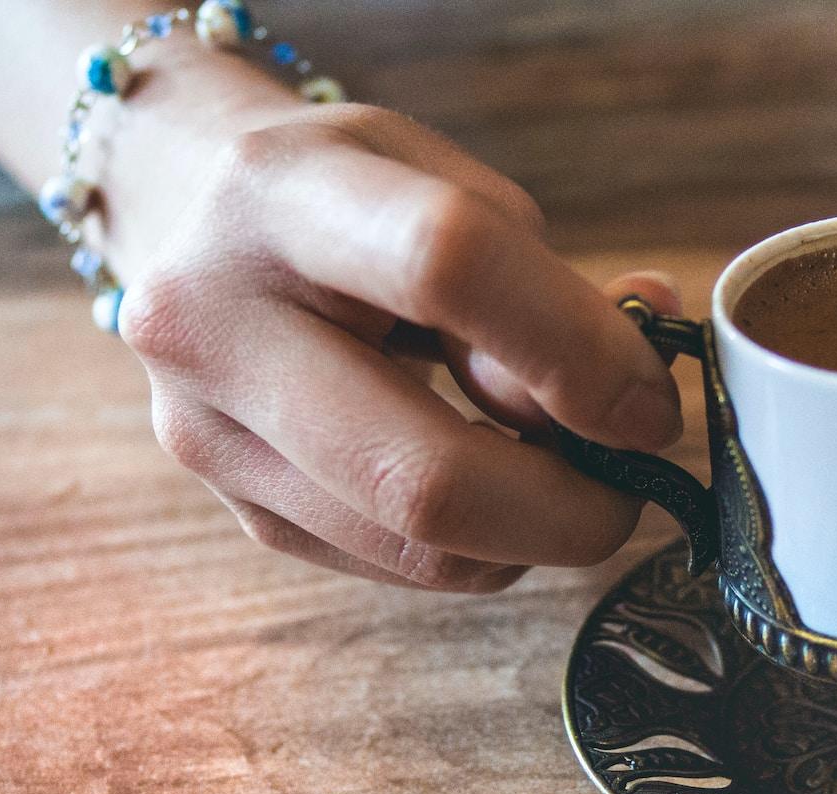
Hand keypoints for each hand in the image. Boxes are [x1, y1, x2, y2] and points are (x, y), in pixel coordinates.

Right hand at [116, 101, 683, 590]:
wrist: (186, 217)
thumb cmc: (350, 197)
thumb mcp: (446, 184)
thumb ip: (542, 285)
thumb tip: (638, 390)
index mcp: (278, 196)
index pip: (445, 269)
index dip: (576, 352)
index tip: (650, 405)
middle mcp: (213, 324)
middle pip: (423, 476)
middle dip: (570, 507)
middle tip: (632, 486)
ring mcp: (210, 437)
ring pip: (422, 548)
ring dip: (536, 534)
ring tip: (568, 471)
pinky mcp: (240, 514)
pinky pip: (404, 566)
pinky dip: (485, 543)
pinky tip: (496, 481)